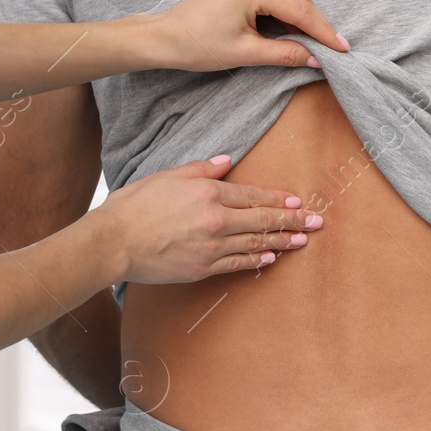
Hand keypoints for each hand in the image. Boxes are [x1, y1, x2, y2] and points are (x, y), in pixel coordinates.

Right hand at [89, 155, 324, 283]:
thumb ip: (202, 169)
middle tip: (316, 222)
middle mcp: (216, 220)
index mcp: (208, 192)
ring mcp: (211, 247)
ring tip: (303, 240)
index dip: (278, 200)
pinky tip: (271, 259)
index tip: (297, 202)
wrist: (114, 242)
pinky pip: (237, 264)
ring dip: (282, 242)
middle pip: (263, 221)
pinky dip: (257, 261)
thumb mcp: (168, 175)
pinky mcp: (202, 269)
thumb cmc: (135, 205)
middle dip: (293, 221)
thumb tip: (227, 161)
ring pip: (255, 244)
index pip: (252, 196)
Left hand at [154, 0, 349, 71]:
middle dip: (318, 25)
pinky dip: (288, 13)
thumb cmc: (197, 45)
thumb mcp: (246, 53)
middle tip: (338, 49)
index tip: (342, 49)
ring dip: (304, 19)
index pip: (299, 8)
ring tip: (321, 44)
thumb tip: (317, 60)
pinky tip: (297, 31)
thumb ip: (285, 54)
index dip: (323, 31)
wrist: (165, 37)